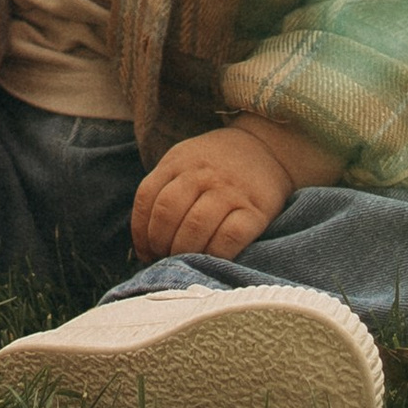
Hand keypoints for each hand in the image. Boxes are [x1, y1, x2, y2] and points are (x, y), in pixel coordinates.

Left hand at [129, 123, 312, 262]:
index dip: (140, 230)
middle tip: (165, 257)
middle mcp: (202, 173)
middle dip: (160, 242)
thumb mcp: (185, 162)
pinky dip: (214, 255)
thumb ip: (165, 190)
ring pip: (195, 227)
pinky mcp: (256, 210)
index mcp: (178, 161)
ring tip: (185, 260)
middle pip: (167, 212)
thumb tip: (144, 243)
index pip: (147, 196)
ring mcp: (230, 191)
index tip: (145, 250)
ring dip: (183, 251)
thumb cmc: (217, 165)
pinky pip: (229, 238)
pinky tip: (210, 260)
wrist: (267, 148)